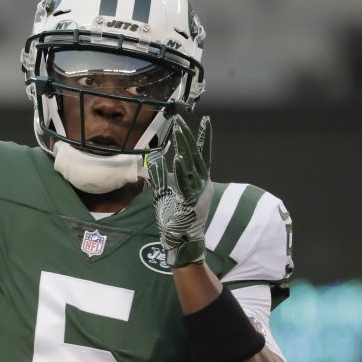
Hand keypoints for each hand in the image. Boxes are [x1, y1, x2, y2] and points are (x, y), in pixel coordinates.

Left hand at [147, 115, 212, 266]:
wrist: (182, 241)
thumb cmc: (175, 218)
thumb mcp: (165, 192)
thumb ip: (160, 174)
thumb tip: (154, 156)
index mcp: (201, 181)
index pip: (204, 155)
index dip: (205, 138)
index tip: (207, 120)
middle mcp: (203, 184)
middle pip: (196, 155)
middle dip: (188, 137)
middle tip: (180, 121)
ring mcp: (199, 193)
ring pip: (192, 165)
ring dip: (184, 147)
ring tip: (178, 131)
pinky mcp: (191, 202)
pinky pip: (186, 182)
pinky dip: (181, 170)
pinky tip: (177, 157)